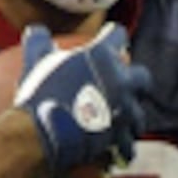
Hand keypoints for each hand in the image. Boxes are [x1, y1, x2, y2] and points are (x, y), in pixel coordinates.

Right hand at [14, 21, 152, 174]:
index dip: (112, 36)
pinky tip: (114, 146)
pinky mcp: (122, 136)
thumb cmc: (39, 94)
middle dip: (135, 82)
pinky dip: (121, 146)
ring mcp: (125, 110)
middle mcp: (122, 81)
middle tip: (123, 87)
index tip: (109, 38)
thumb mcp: (35, 61)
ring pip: (139, 114)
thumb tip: (37, 31)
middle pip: (143, 77)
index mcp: (103, 55)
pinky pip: (128, 143)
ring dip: (130, 117)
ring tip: (119, 120)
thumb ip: (39, 42)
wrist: (42, 133)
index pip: (117, 35)